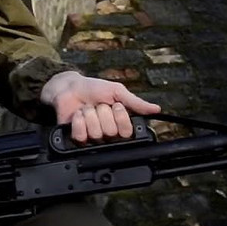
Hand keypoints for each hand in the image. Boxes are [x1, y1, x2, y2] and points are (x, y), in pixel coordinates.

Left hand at [40, 71, 160, 142]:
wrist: (70, 87)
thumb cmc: (93, 88)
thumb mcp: (117, 91)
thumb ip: (135, 103)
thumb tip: (156, 109)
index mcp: (120, 123)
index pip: (127, 132)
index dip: (120, 117)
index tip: (115, 105)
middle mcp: (108, 134)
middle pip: (110, 132)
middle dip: (102, 112)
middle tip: (98, 105)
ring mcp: (92, 137)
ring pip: (96, 133)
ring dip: (90, 114)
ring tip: (87, 108)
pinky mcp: (77, 138)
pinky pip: (82, 136)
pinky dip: (79, 122)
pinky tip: (78, 115)